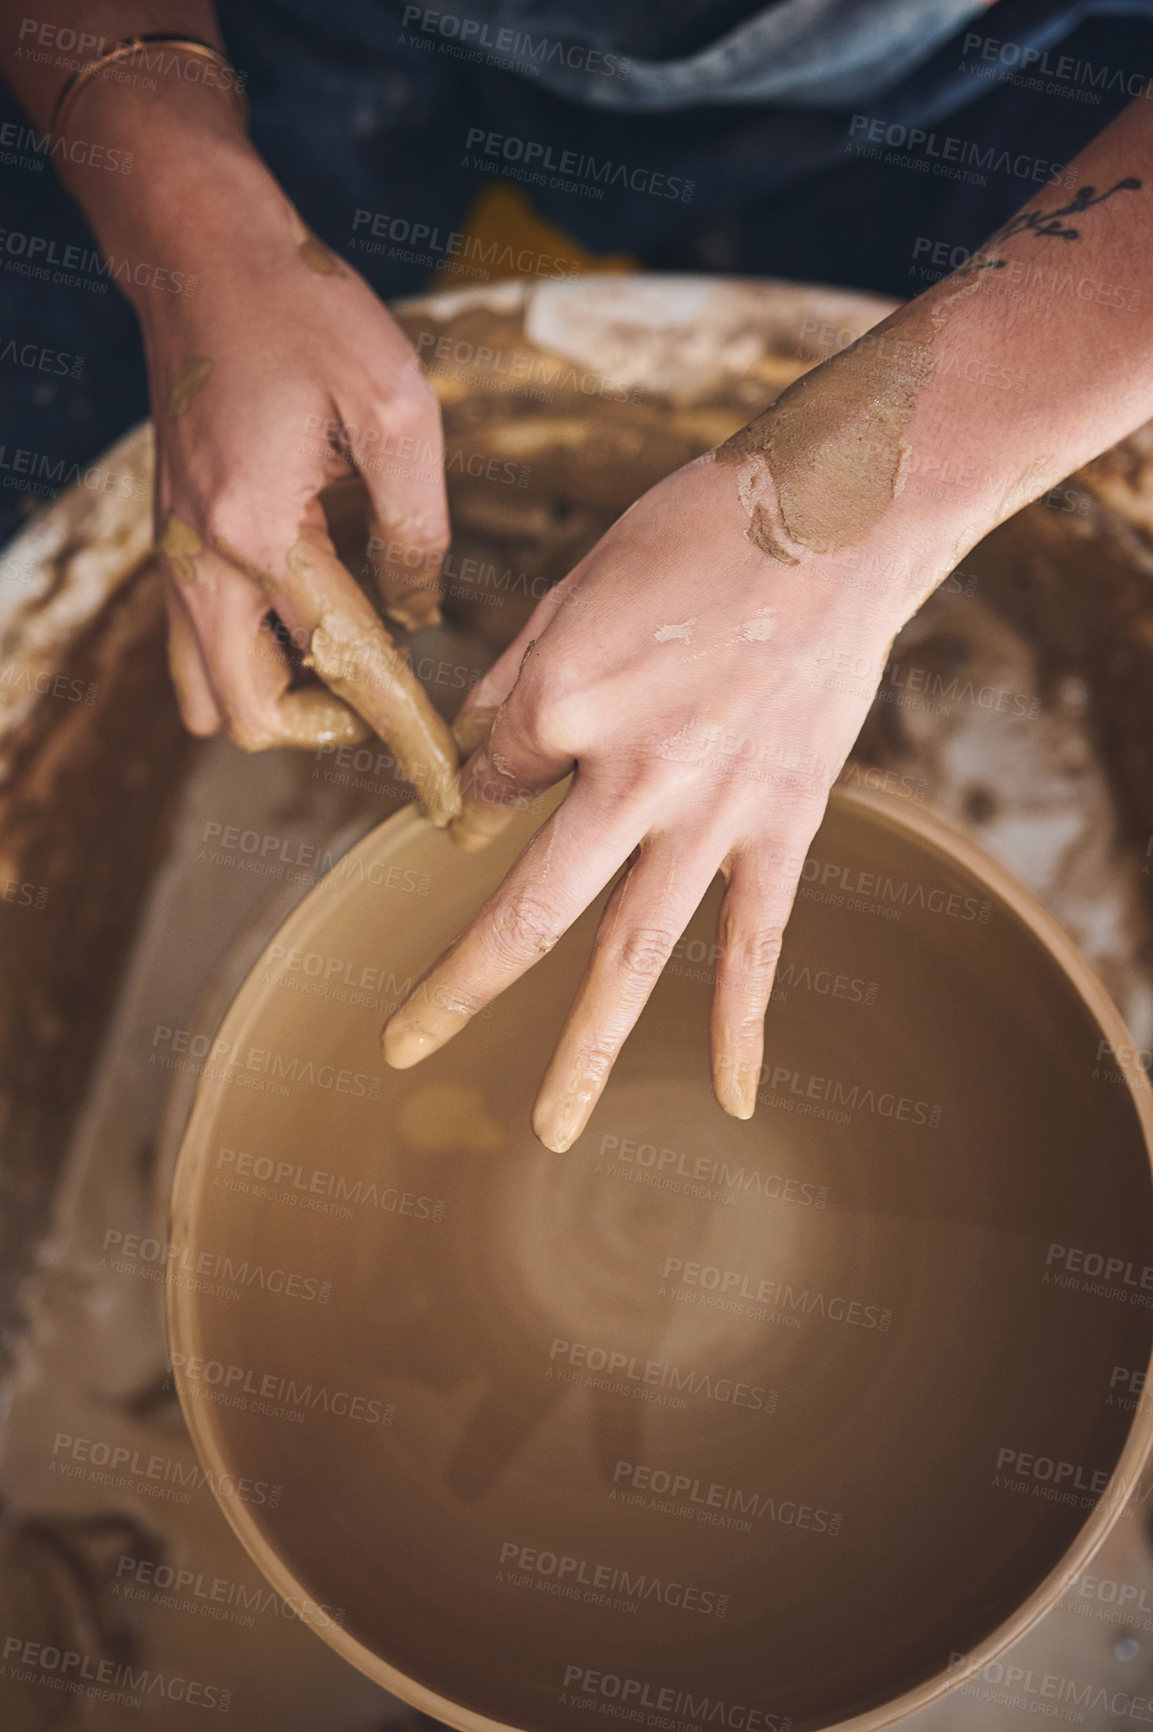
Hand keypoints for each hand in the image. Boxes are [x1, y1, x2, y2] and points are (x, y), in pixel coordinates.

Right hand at [137, 156, 458, 819]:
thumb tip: (418, 616)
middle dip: (326, 730)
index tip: (447, 794)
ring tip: (348, 662)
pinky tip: (308, 622)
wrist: (201, 252)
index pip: (346, 668)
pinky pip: (195, 647)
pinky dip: (250, 663)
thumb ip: (418, 531)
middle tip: (390, 694)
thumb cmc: (306, 312)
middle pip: (247, 719)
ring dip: (278, 702)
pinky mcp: (173, 543)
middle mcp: (203, 562)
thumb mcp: (400, 410)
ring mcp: (176, 557)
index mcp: (265, 533)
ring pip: (205, 695)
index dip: (404, 738)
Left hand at [382, 452, 921, 1147]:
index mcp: (563, 700)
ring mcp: (711, 811)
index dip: (489, 783)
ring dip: (586, 1048)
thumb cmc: (698, 527)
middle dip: (458, 986)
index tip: (514, 769)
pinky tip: (732, 1099)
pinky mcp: (784, 823)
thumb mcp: (578, 581)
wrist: (841, 515)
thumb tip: (474, 750)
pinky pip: (757, 940)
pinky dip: (743, 1024)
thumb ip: (518, 677)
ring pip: (633, 951)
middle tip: (403, 1047)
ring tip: (552, 1130)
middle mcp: (627, 775)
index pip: (490, 783)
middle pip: (527, 909)